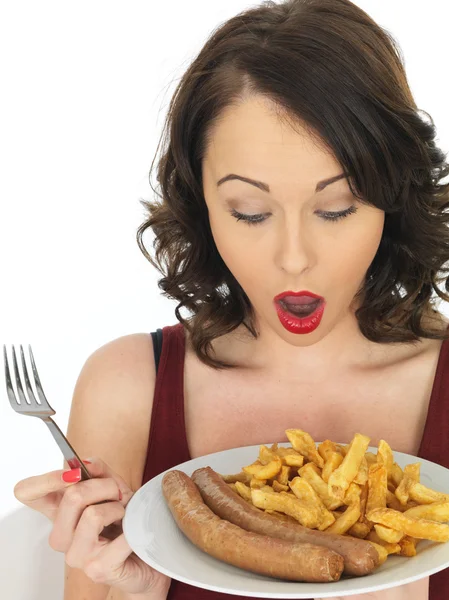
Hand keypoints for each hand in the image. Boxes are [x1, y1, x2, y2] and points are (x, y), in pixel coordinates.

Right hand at [14, 457, 170, 596]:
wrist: (146, 555)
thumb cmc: (126, 520)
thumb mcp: (114, 487)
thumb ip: (98, 471)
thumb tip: (85, 462)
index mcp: (58, 513)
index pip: (27, 492)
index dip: (45, 480)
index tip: (74, 473)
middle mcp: (61, 536)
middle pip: (72, 496)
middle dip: (105, 485)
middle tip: (119, 492)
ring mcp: (77, 555)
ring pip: (93, 515)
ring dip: (118, 506)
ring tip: (125, 514)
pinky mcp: (98, 569)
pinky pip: (119, 536)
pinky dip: (133, 525)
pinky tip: (133, 531)